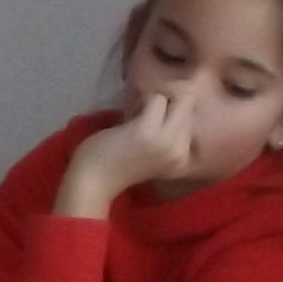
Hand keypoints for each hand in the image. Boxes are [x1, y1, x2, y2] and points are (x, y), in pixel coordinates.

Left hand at [61, 87, 195, 212]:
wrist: (92, 183)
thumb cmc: (115, 166)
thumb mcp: (152, 153)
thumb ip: (166, 134)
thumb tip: (171, 101)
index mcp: (183, 159)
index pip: (190, 119)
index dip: (171, 113)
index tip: (152, 121)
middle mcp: (181, 151)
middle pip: (188, 106)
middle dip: (167, 101)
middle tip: (143, 114)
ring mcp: (166, 141)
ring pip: (178, 99)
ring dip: (153, 101)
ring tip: (133, 119)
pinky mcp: (148, 130)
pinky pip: (156, 99)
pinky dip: (141, 100)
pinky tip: (126, 118)